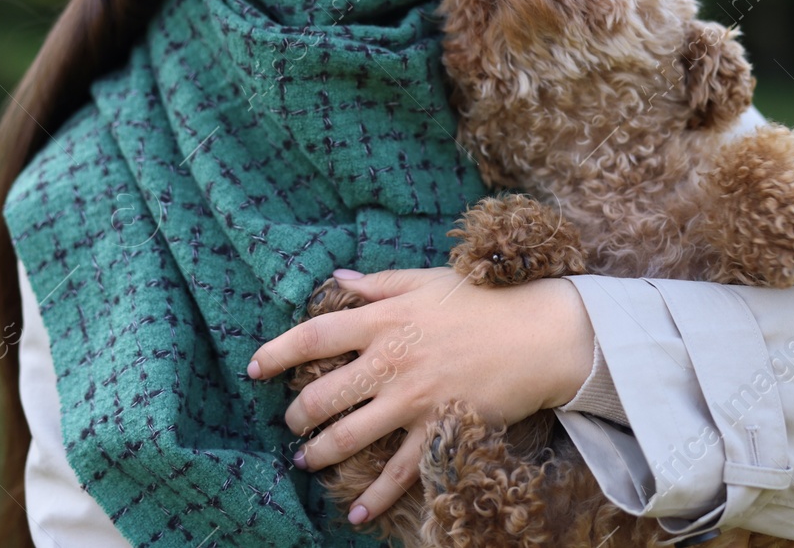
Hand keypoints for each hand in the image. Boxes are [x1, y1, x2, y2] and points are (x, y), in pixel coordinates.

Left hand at [245, 266, 593, 525]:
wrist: (538, 336)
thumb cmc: (481, 303)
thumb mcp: (426, 280)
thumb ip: (378, 284)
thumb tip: (338, 277)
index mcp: (383, 320)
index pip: (314, 335)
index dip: (277, 353)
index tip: (255, 369)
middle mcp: (390, 361)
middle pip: (323, 394)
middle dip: (297, 415)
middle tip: (289, 423)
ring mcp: (413, 400)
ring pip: (349, 436)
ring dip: (319, 453)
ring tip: (304, 461)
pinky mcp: (438, 430)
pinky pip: (398, 473)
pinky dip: (373, 499)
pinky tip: (353, 515)